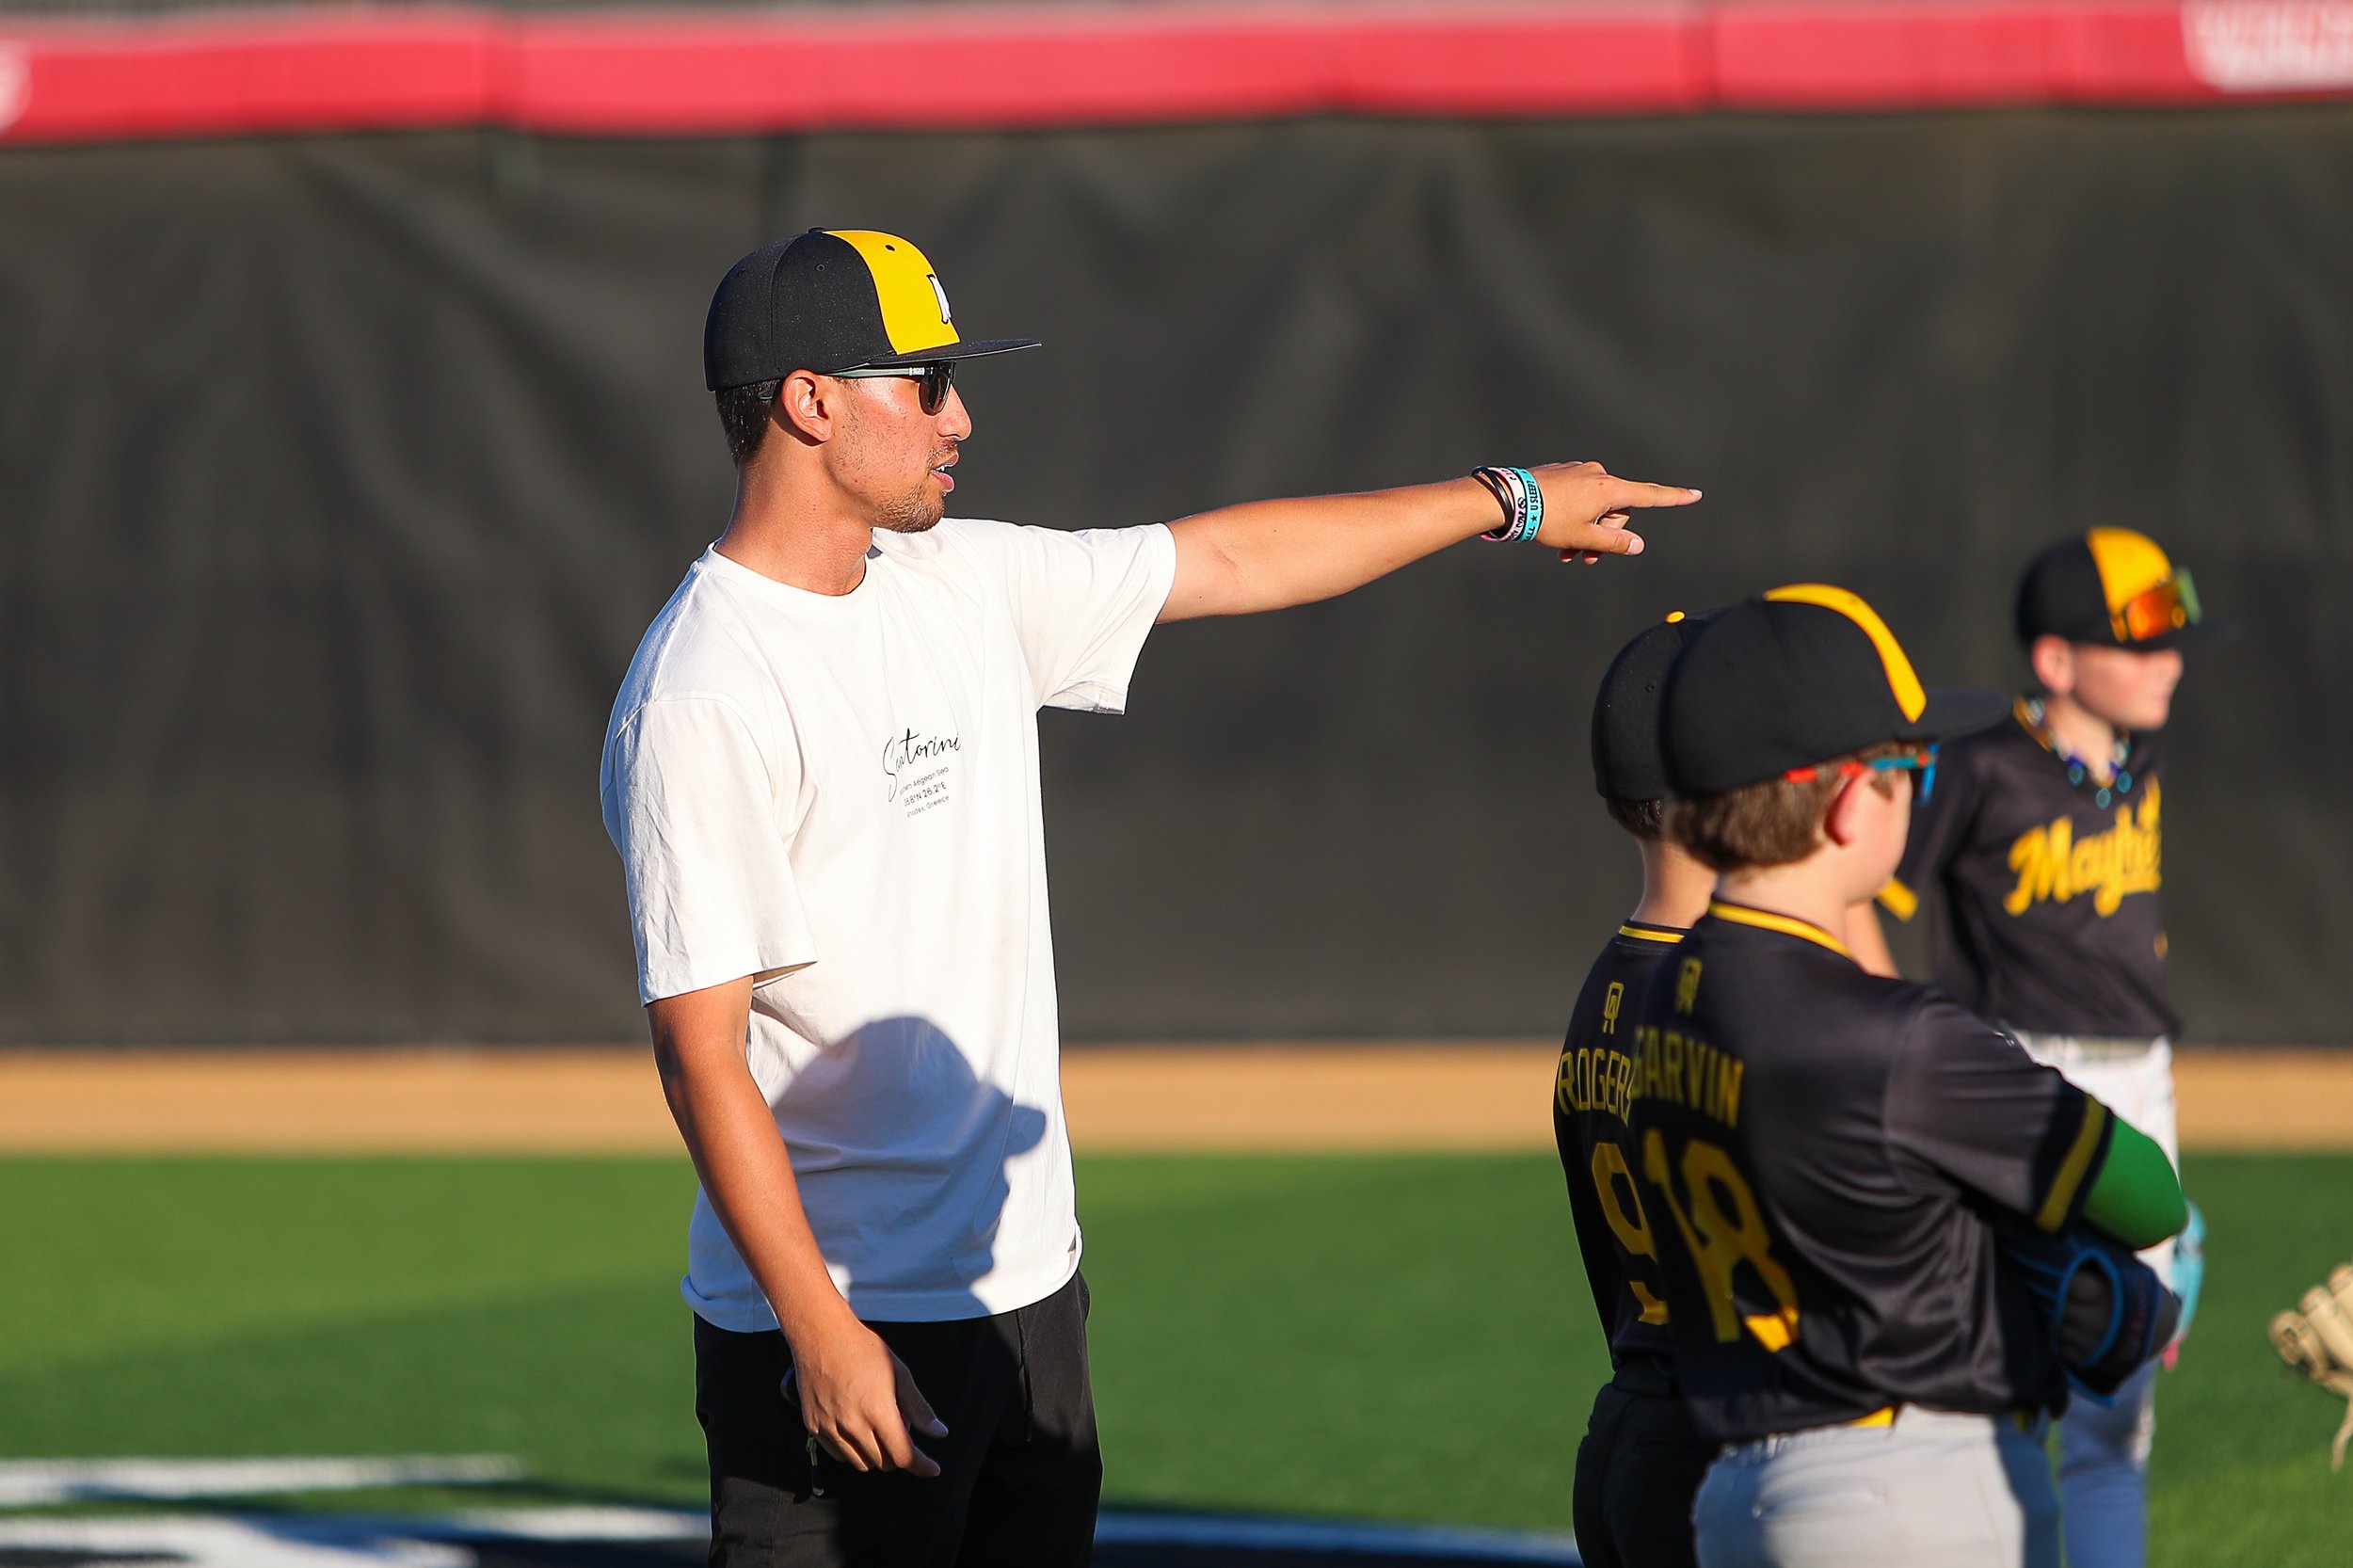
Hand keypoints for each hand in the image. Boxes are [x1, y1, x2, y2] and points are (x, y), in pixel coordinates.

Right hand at [786, 1314, 947, 1477]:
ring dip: (876, 1455)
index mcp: (877, 1411)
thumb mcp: (899, 1373)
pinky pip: (839, 1454)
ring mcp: (830, 1428)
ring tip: (877, 1425)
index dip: (922, 1465)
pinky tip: (857, 1427)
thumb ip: (919, 1408)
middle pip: (884, 1463)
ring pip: (861, 1463)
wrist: (821, 1335)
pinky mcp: (814, 1427)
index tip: (931, 1468)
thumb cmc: (862, 1349)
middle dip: (899, 1454)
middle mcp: (852, 1424)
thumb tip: (938, 1433)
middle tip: (899, 1427)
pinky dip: (853, 1449)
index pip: (904, 1455)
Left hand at [1526, 461, 1700, 564]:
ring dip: (1587, 531)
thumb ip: (1614, 543)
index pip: (1649, 495)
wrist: (1510, 499)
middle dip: (1604, 534)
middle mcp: (1598, 474)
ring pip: (1595, 507)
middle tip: (1585, 556)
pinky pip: (1579, 497)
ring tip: (1567, 552)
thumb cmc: (1547, 519)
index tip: (1695, 494)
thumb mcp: (1584, 538)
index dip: (1674, 498)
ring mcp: (1580, 471)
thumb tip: (1636, 545)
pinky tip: (1556, 532)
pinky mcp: (1564, 473)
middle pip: (1617, 510)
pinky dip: (1574, 517)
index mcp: (1609, 489)